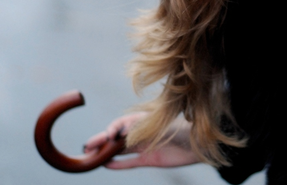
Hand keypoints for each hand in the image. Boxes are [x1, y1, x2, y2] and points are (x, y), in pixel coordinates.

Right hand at [84, 112, 200, 168]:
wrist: (200, 144)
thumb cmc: (182, 129)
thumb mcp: (162, 127)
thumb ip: (142, 130)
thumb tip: (121, 134)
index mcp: (144, 120)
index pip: (122, 123)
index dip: (113, 129)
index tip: (108, 135)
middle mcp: (141, 133)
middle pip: (117, 137)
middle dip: (102, 140)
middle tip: (87, 146)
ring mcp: (144, 146)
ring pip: (120, 150)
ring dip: (106, 153)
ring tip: (90, 156)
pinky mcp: (149, 159)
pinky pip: (129, 162)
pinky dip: (118, 164)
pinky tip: (105, 165)